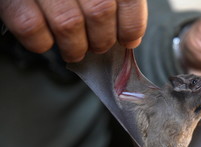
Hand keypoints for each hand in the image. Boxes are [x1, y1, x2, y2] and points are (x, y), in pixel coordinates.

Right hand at [0, 0, 146, 61]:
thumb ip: (114, 0)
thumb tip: (129, 36)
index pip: (128, 0)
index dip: (131, 26)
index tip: (128, 39)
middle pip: (100, 13)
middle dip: (102, 41)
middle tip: (98, 46)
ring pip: (68, 25)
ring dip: (75, 48)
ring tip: (75, 51)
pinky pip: (31, 28)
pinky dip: (41, 43)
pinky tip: (47, 41)